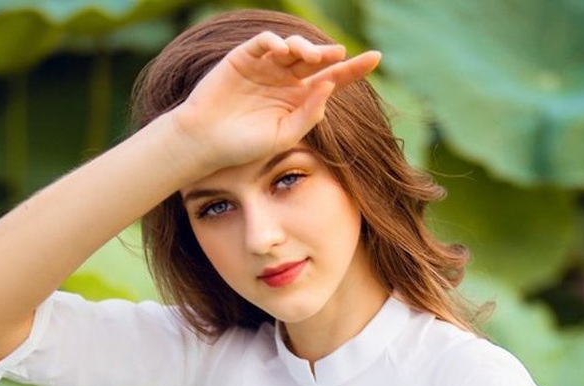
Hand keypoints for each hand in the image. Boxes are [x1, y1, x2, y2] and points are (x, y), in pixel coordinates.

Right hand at [174, 32, 380, 170]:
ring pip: (293, 46)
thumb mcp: (284, 135)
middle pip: (316, 59)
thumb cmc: (245, 146)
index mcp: (298, 99)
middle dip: (329, 53)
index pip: (332, 79)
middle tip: (337, 55)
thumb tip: (331, 83)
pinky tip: (284, 53)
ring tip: (310, 57)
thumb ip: (309, 113)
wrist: (207, 142)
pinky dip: (276, 42)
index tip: (376, 58)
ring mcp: (265, 66)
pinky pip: (265, 42)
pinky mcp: (245, 56)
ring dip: (305, 47)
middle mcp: (285, 79)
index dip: (354, 69)